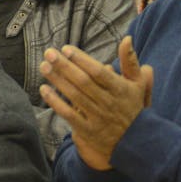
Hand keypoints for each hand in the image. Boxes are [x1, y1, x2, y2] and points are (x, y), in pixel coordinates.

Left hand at [40, 37, 152, 170]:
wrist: (134, 142)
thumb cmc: (132, 107)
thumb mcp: (137, 84)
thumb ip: (130, 62)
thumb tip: (126, 39)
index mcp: (120, 89)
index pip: (98, 72)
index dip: (81, 59)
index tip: (66, 49)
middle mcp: (108, 102)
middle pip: (83, 82)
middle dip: (64, 66)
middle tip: (49, 53)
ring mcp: (97, 117)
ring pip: (74, 96)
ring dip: (57, 80)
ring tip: (44, 66)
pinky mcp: (87, 130)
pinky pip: (68, 114)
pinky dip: (55, 102)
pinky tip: (43, 89)